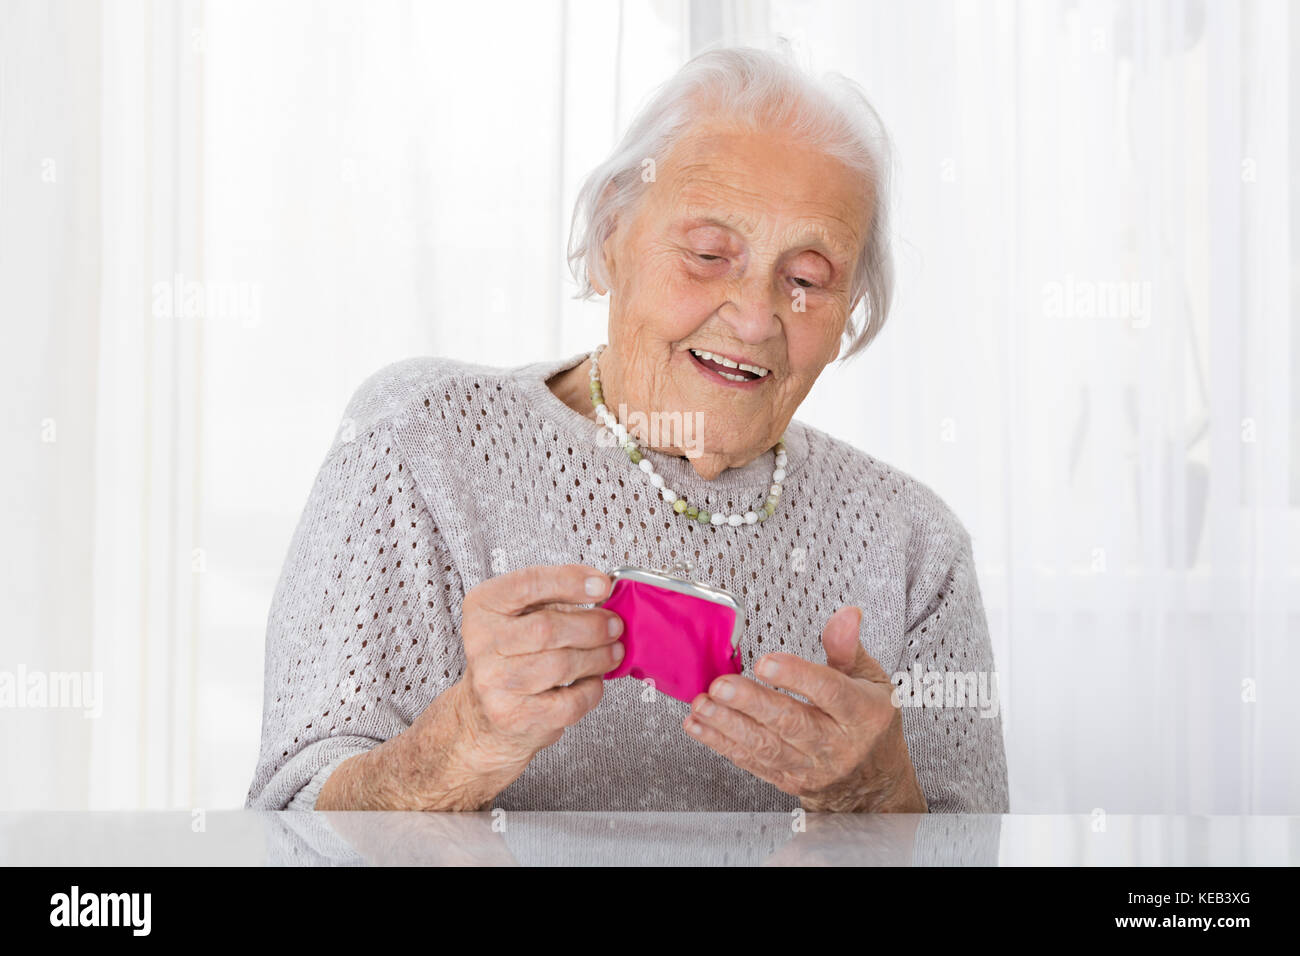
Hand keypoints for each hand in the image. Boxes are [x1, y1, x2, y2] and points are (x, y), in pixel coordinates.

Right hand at [451, 562, 624, 770]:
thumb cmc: (514, 655)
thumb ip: (557, 597)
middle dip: (592, 627)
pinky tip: (592, 681)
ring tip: (612, 653)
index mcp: (484, 606)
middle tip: (615, 626)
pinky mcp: (514, 716)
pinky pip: (569, 701)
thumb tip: (601, 589)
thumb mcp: (524, 614)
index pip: (527, 584)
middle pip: (547, 628)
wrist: (488, 711)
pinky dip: (591, 689)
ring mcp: (494, 682)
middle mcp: (482, 642)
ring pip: (561, 665)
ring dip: (598, 658)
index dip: (569, 581)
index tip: (603, 585)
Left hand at [683, 605, 926, 812]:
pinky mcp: (788, 779)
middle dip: (752, 704)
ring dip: (729, 725)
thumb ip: (847, 648)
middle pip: (792, 723)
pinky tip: (700, 726)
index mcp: (861, 713)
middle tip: (721, 686)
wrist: (871, 779)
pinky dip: (722, 744)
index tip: (766, 662)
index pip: (830, 693)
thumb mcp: (869, 680)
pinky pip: (752, 762)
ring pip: (767, 747)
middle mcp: (836, 744)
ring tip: (703, 705)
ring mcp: (811, 767)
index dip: (797, 677)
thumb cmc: (868, 722)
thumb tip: (846, 615)